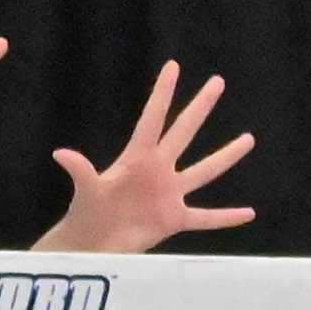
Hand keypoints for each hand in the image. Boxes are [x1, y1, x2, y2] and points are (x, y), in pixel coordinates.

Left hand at [39, 64, 258, 256]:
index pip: (154, 118)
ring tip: (248, 139)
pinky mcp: (175, 219)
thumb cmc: (87, 213)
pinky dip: (226, 218)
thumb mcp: (86, 190)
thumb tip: (62, 154)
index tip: (173, 66)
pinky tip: (248, 214)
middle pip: (184, 132)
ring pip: (205, 171)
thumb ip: (81, 171)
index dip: (163, 92)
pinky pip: (206, 218)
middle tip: (217, 82)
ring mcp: (170, 194)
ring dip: (226, 156)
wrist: (94, 243)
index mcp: (137, 158)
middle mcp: (158, 170)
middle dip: (201, 107)